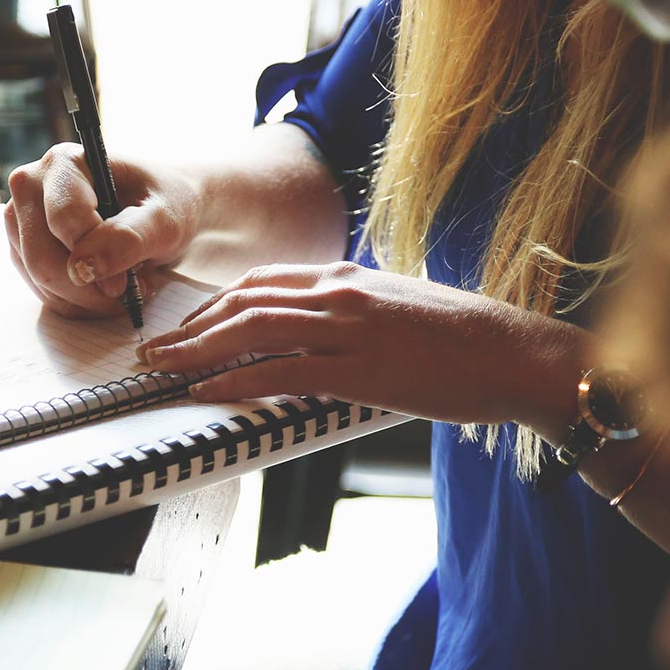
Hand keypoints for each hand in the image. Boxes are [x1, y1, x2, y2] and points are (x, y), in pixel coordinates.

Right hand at [4, 143, 200, 316]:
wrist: (163, 210)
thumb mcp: (165, 219)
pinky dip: (79, 303)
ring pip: (40, 281)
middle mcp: (33, 186)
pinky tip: (106, 290)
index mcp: (65, 163)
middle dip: (89, 288)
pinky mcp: (25, 249)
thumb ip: (129, 238)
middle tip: (129, 290)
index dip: (96, 257)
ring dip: (86, 299)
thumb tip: (84, 267)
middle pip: (41, 257)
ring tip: (125, 286)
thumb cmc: (167, 204)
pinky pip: (44, 292)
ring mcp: (23, 219)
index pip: (63, 220)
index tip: (128, 280)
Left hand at [136, 262, 583, 423]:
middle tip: (156, 349)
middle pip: (244, 301)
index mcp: (348, 277)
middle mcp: (340, 292)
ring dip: (197, 350)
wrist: (514, 352)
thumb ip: (356, 313)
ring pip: (252, 330)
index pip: (263, 281)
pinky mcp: (359, 368)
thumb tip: (324, 334)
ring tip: (163, 368)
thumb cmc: (465, 338)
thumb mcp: (401, 308)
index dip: (216, 304)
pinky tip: (207, 392)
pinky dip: (235, 380)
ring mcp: (347, 327)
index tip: (189, 325)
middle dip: (191, 326)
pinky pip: (280, 371)